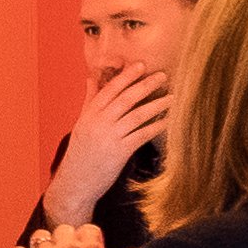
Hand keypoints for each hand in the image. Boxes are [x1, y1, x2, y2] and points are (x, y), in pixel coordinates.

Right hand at [46, 63, 169, 229]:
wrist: (76, 182)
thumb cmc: (80, 153)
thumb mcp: (82, 124)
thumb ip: (89, 101)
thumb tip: (91, 78)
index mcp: (89, 114)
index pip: (110, 89)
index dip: (126, 76)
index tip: (140, 64)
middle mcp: (99, 122)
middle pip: (126, 98)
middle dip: (146, 85)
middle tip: (162, 75)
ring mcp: (109, 137)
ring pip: (137, 115)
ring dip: (157, 105)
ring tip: (172, 97)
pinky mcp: (120, 152)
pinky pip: (142, 135)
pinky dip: (156, 127)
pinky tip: (168, 121)